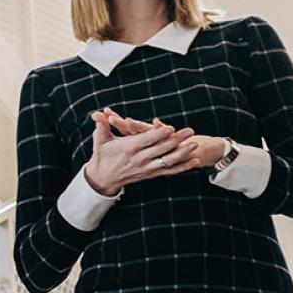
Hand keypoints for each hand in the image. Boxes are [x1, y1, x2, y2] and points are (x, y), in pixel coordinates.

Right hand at [102, 108, 224, 170]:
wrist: (103, 179)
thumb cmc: (102, 156)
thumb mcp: (100, 140)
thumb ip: (102, 125)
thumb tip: (97, 114)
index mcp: (128, 149)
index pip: (147, 141)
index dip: (159, 134)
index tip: (170, 127)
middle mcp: (140, 159)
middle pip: (161, 149)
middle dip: (176, 140)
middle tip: (189, 131)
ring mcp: (147, 168)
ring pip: (168, 161)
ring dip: (183, 153)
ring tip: (195, 144)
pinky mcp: (151, 174)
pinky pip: (170, 171)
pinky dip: (183, 167)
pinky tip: (195, 161)